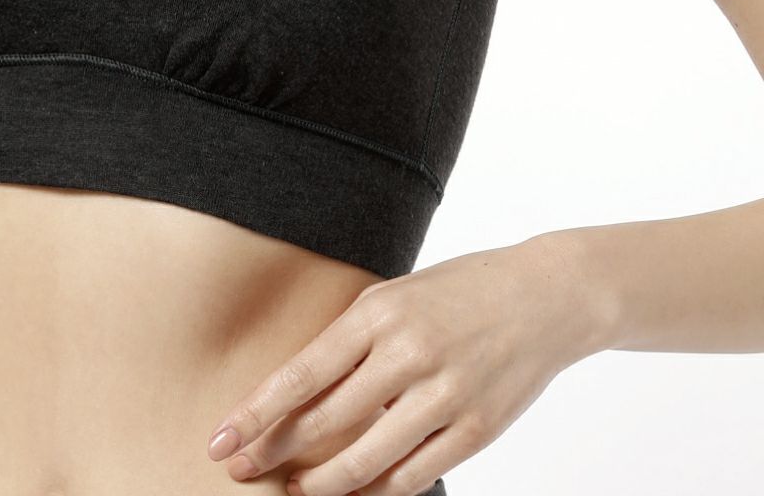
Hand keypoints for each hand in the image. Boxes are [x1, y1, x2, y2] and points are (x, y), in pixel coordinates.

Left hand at [205, 233, 613, 495]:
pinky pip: (415, 474)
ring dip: (323, 484)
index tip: (221, 437)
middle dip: (275, 453)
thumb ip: (353, 336)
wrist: (545, 295)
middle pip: (326, 422)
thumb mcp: (396, 293)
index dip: (258, 412)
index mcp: (378, 313)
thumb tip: (301, 387)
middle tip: (240, 470)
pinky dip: (380, 489)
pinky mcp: (478, 427)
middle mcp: (408, 354)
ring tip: (295, 490)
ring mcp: (446, 394)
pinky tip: (357, 492)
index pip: (302, 373)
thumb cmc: (458, 290)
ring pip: (368, 460)